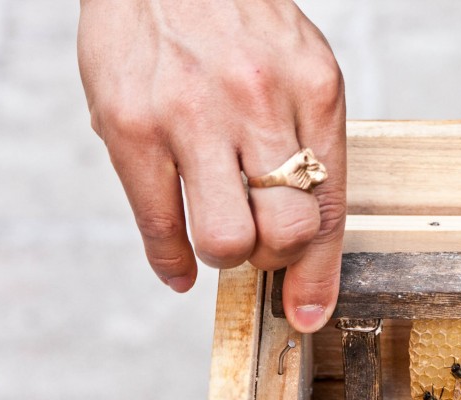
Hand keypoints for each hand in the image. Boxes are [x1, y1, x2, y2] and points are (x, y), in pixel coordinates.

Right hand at [78, 0, 345, 331]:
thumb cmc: (236, 22)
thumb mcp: (297, 68)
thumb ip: (307, 145)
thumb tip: (308, 242)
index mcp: (313, 90)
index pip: (330, 207)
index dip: (321, 274)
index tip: (310, 310)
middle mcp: (256, 103)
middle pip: (285, 232)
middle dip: (276, 257)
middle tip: (262, 241)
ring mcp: (190, 114)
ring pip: (226, 238)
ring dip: (228, 255)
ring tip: (224, 232)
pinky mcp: (130, 124)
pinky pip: (158, 224)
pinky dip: (170, 261)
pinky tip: (179, 266)